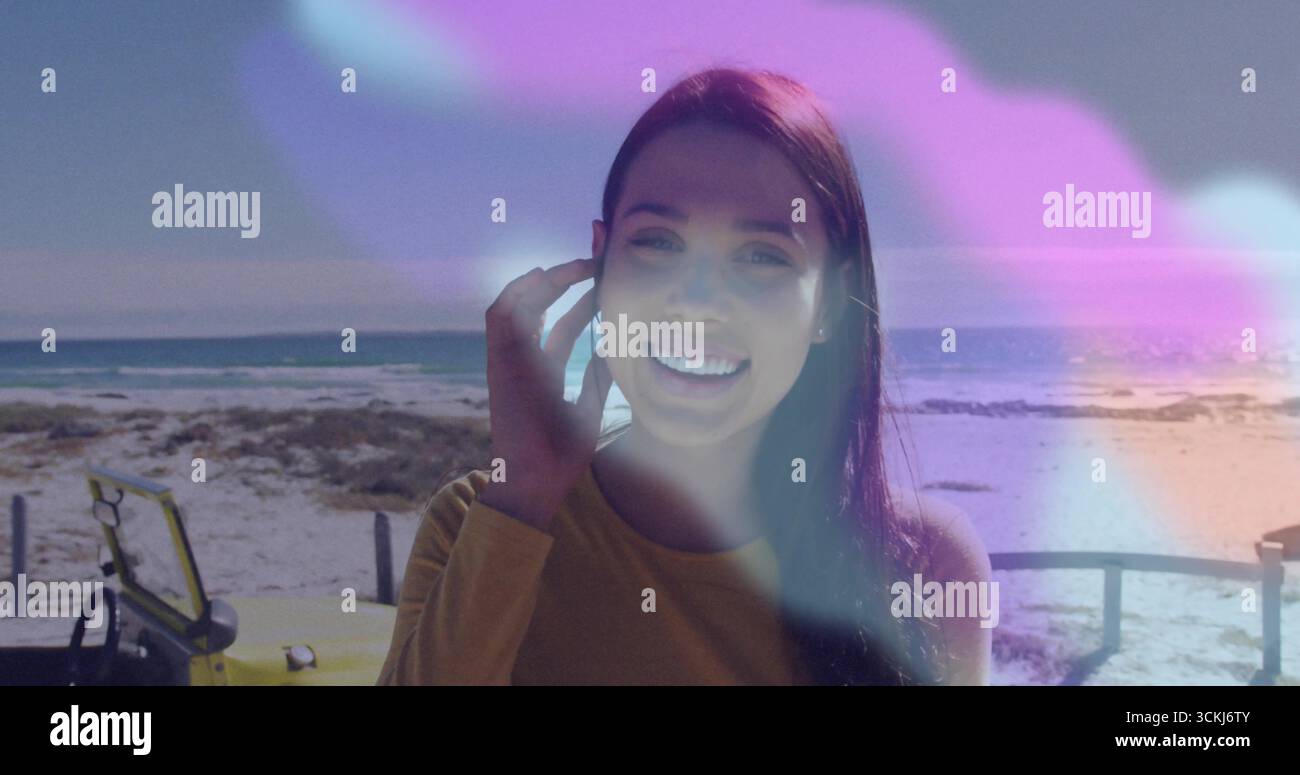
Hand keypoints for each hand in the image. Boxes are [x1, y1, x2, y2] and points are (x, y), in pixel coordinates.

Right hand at [477, 258, 612, 530]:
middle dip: (562, 277)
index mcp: (543, 374)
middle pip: (540, 307)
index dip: (581, 299)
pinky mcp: (500, 364)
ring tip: (576, 263)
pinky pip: (501, 318)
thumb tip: (614, 352)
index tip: (602, 277)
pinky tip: (544, 276)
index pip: (562, 325)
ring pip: (516, 305)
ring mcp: (509, 362)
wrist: (533, 483)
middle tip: (595, 257)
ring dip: (543, 281)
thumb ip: (597, 381)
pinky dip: (518, 292)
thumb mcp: (589, 412)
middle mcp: (523, 362)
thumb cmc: (559, 458)